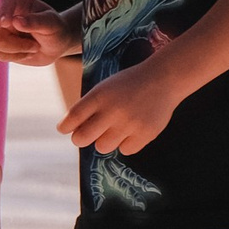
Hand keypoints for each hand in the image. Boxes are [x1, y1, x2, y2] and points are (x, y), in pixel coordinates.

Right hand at [0, 0, 77, 65]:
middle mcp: (6, 13)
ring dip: (19, 49)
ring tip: (35, 47)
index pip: (6, 3)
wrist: (56, 45)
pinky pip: (0, 54)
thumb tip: (16, 22)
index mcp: (19, 2)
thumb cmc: (56, 29)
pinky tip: (27, 53)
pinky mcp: (0, 45)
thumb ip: (36, 22)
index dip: (3, 12)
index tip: (5, 22)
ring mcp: (1, 30)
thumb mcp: (52, 24)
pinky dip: (16, 57)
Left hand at [60, 61, 178, 155]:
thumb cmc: (129, 84)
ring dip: (105, 140)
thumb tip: (72, 132)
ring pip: (102, 147)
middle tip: (85, 135)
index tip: (65, 129)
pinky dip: (126, 143)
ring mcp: (129, 124)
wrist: (163, 79)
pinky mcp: (145, 134)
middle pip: (82, 139)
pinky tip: (132, 130)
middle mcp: (113, 111)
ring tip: (115, 128)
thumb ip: (89, 107)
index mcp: (100, 95)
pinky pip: (125, 150)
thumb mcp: (105, 87)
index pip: (72, 118)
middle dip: (80, 138)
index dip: (65, 127)